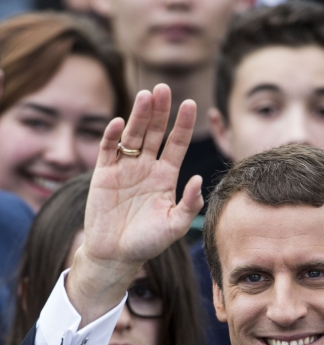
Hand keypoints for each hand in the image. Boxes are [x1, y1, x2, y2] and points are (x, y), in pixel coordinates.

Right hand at [67, 84, 202, 324]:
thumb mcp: (174, 226)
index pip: (176, 143)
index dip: (183, 124)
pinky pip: (108, 150)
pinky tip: (117, 123)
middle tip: (164, 88)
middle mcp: (146, 167)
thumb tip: (199, 179)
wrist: (115, 255)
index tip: (191, 104)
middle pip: (155, 132)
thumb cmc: (147, 243)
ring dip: (138, 116)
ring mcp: (124, 169)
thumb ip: (189, 204)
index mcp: (165, 176)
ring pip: (132, 135)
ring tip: (145, 96)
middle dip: (160, 111)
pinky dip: (111, 137)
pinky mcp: (103, 174)